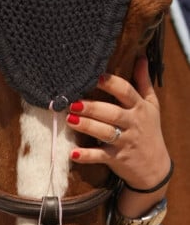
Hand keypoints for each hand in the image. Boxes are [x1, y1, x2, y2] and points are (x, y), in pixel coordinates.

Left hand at [66, 55, 170, 215]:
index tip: (95, 76)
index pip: (126, 92)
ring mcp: (124, 142)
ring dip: (87, 126)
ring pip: (105, 133)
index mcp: (138, 107)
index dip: (111, 83)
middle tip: (73, 102)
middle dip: (92, 107)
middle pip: (112, 113)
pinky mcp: (116, 158)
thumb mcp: (150, 105)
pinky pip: (101, 156)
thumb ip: (143, 81)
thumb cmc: (148, 129)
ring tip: (69, 119)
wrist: (155, 167)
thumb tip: (141, 57)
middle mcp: (131, 123)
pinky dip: (87, 156)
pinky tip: (72, 153)